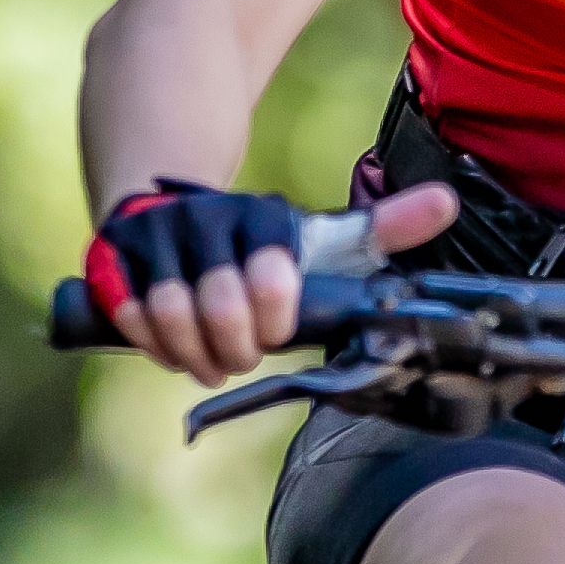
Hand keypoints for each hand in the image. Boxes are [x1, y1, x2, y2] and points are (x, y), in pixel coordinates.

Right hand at [86, 178, 457, 385]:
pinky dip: (152, 342)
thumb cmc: (262, 243)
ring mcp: (157, 235)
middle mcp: (208, 217)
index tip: (275, 329)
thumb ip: (384, 225)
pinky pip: (129, 313)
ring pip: (171, 312)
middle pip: (220, 305)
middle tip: (241, 355)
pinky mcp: (115, 255)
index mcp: (264, 217)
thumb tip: (449, 204)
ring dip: (192, 353)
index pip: (273, 276)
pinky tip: (171, 347)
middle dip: (234, 347)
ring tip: (209, 359)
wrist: (175, 209)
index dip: (274, 318)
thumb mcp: (324, 236)